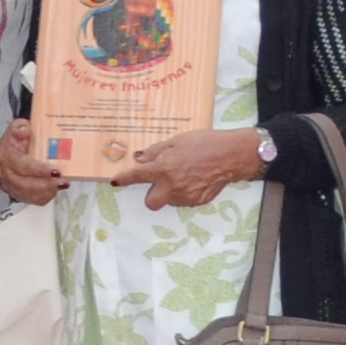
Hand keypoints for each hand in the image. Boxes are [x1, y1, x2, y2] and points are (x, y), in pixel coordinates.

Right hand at [0, 120, 66, 204]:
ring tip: (63, 185)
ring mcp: (11, 186)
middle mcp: (5, 174)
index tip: (56, 171)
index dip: (38, 170)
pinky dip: (45, 196)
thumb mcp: (19, 126)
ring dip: (47, 192)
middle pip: (24, 185)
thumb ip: (20, 126)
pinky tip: (55, 190)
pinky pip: (33, 200)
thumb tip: (24, 130)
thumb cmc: (20, 137)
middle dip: (46, 185)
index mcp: (6, 157)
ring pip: (29, 195)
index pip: (21, 166)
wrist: (17, 147)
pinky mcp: (19, 194)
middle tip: (64, 181)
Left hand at [113, 127, 261, 209]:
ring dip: (171, 192)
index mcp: (163, 169)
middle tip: (159, 183)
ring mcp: (185, 196)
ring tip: (185, 175)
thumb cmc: (203, 143)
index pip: (136, 177)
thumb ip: (155, 152)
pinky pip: (185, 200)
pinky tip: (196, 179)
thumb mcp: (175, 141)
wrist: (231, 155)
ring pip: (170, 201)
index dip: (123, 179)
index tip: (115, 182)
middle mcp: (171, 186)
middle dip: (152, 195)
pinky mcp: (197, 202)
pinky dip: (186, 192)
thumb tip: (138, 158)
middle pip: (151, 203)